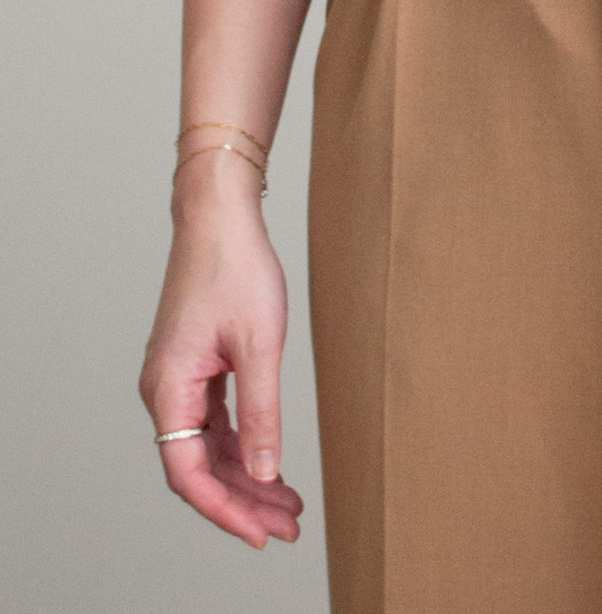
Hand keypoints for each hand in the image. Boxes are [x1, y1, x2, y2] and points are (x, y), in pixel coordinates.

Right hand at [139, 153, 302, 547]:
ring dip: (246, 475)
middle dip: (244, 500)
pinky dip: (243, 444)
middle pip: (199, 467)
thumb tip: (266, 471)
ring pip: (208, 447)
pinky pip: (214, 422)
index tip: (262, 533)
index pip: (189, 473)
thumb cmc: (237, 267)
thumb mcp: (260, 343)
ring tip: (289, 503)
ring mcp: (178, 378)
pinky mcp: (194, 366)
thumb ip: (262, 412)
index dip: (226, 509)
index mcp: (169, 388)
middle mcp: (165, 390)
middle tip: (290, 525)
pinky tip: (270, 462)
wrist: (220, 215)